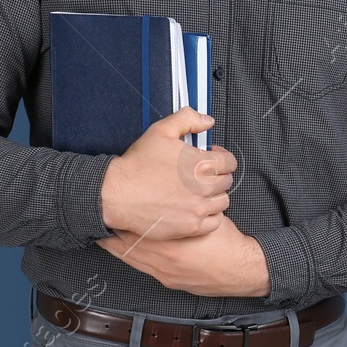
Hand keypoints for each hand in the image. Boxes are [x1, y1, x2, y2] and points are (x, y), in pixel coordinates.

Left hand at [97, 214, 270, 297]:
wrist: (241, 271)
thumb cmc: (227, 242)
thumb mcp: (206, 216)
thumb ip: (187, 207)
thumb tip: (175, 192)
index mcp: (170, 243)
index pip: (135, 229)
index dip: (121, 219)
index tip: (111, 208)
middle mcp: (162, 261)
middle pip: (126, 246)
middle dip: (113, 233)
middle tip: (101, 221)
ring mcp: (164, 273)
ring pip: (131, 259)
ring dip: (119, 246)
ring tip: (105, 235)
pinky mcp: (169, 281)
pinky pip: (142, 268)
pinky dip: (132, 258)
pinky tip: (127, 250)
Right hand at [99, 107, 234, 239]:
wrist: (116, 194)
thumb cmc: (137, 165)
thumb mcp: (161, 130)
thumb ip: (188, 119)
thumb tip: (207, 121)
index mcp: (201, 164)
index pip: (230, 162)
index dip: (221, 157)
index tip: (212, 158)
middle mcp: (204, 187)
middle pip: (227, 181)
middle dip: (216, 175)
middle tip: (201, 174)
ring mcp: (198, 209)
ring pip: (223, 201)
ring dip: (214, 195)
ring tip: (198, 191)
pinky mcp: (191, 227)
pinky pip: (215, 221)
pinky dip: (210, 215)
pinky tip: (196, 208)